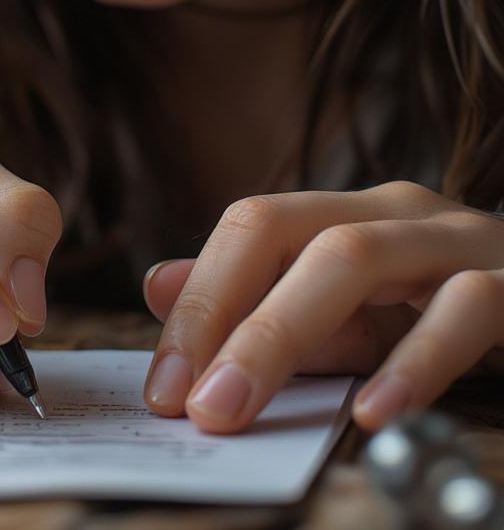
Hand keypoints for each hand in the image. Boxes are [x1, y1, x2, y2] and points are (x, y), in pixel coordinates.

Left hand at [140, 181, 503, 433]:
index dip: (199, 299)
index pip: (252, 227)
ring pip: (354, 256)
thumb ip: (266, 306)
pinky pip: (465, 307)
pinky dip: (413, 360)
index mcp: (348, 212)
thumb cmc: (451, 311)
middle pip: (288, 233)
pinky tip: (373, 410)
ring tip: (236, 403)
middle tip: (186, 403)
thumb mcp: (356, 315)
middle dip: (222, 316)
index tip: (163, 385)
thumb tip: (158, 287)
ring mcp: (460, 238)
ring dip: (281, 332)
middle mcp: (396, 212)